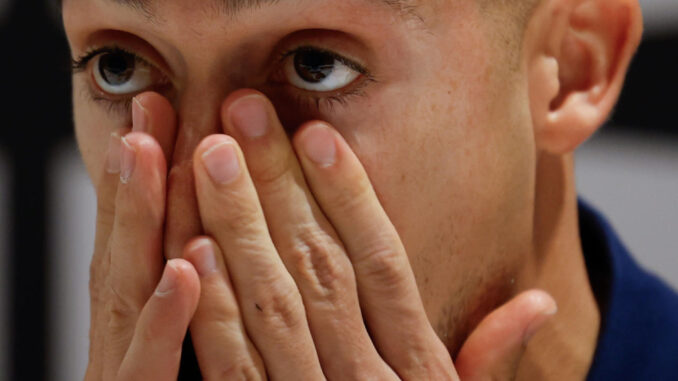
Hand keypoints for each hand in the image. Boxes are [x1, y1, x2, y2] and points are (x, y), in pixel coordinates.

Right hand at [86, 94, 200, 380]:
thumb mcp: (201, 353)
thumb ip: (203, 315)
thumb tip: (209, 250)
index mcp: (148, 340)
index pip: (151, 254)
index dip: (150, 190)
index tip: (161, 125)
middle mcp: (130, 358)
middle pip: (135, 264)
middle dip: (139, 189)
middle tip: (148, 115)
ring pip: (138, 303)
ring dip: (145, 228)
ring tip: (149, 155)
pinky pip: (154, 375)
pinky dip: (168, 324)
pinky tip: (186, 268)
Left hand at [180, 90, 556, 379]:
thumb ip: (486, 363)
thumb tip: (540, 304)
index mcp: (418, 373)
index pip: (383, 263)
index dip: (349, 195)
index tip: (317, 133)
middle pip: (319, 267)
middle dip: (277, 187)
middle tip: (243, 115)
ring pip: (273, 305)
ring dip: (237, 228)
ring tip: (210, 157)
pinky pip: (233, 369)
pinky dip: (212, 309)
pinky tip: (192, 250)